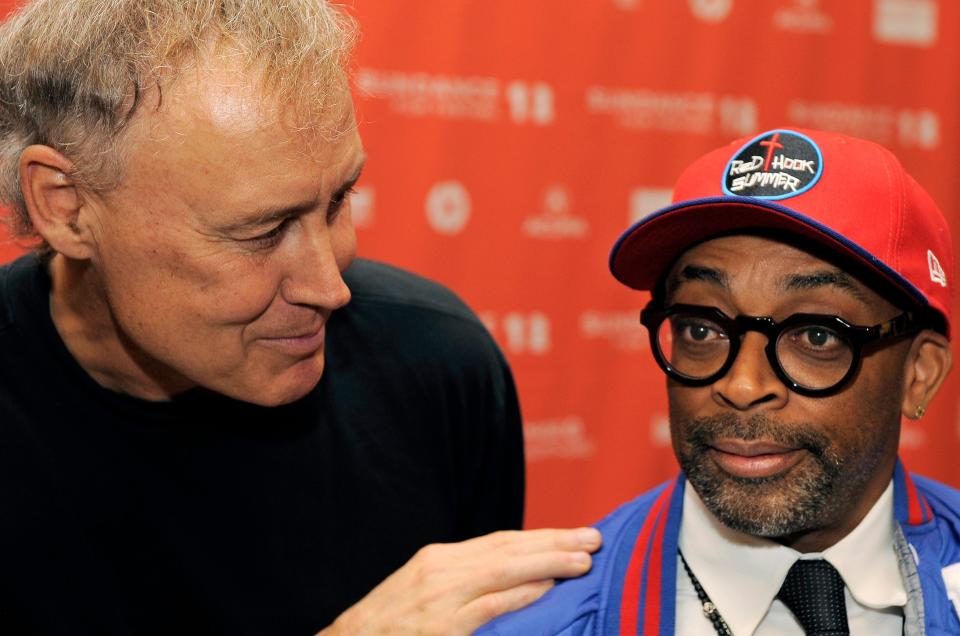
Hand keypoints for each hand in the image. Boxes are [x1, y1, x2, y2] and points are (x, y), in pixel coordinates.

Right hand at [317, 527, 601, 635]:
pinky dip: (521, 594)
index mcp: (440, 559)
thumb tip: (509, 580)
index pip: (501, 541)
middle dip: (556, 541)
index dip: (541, 537)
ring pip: (506, 569)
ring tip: (584, 560)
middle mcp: (443, 569)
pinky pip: (490, 604)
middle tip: (594, 537)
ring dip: (549, 562)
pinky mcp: (443, 624)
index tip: (574, 535)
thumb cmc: (386, 626)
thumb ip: (461, 583)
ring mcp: (442, 596)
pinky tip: (548, 589)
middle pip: (510, 548)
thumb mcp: (421, 592)